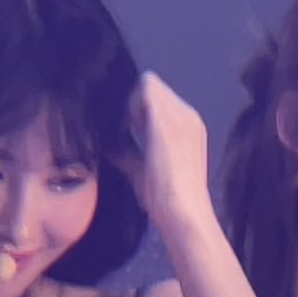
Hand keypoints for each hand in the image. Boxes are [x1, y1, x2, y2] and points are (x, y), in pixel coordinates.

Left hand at [118, 70, 210, 227]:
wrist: (183, 213)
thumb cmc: (168, 200)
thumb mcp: (145, 171)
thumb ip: (130, 153)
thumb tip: (108, 148)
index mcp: (188, 128)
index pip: (159, 99)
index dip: (138, 108)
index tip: (127, 130)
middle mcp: (188, 116)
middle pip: (153, 86)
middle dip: (133, 103)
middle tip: (123, 129)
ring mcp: (180, 115)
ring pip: (148, 83)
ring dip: (132, 102)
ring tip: (125, 129)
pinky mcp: (168, 118)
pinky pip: (145, 89)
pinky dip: (130, 104)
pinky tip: (125, 128)